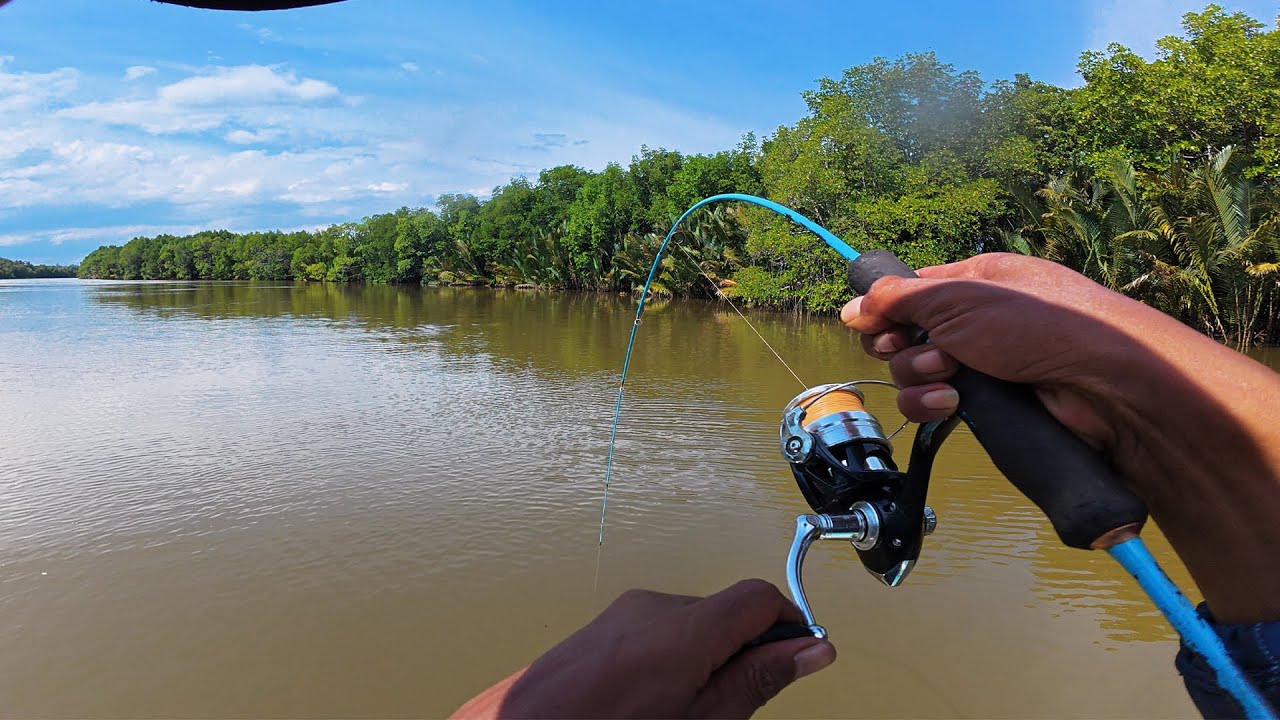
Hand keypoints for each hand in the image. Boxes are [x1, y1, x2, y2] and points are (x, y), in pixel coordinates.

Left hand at [450, 579, 835, 718]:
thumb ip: (754, 683)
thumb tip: (808, 650)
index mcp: (681, 632)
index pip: (759, 596)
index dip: (788, 626)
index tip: (797, 658)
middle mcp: (650, 609)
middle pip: (726, 610)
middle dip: (745, 651)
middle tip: (733, 706)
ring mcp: (622, 614)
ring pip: (693, 623)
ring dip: (707, 659)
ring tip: (685, 711)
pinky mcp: (603, 625)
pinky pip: (659, 629)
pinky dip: (675, 659)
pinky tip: (657, 702)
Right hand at [841, 253, 1279, 622]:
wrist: (1104, 386)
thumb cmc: (1042, 324)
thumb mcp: (961, 297)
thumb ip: (899, 300)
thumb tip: (853, 305)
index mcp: (976, 281)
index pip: (910, 292)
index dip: (886, 310)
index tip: (875, 325)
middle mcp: (977, 321)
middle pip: (906, 336)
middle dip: (904, 347)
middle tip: (934, 352)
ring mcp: (983, 365)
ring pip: (916, 375)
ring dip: (919, 378)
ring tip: (952, 379)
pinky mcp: (989, 406)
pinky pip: (936, 406)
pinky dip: (933, 405)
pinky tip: (954, 405)